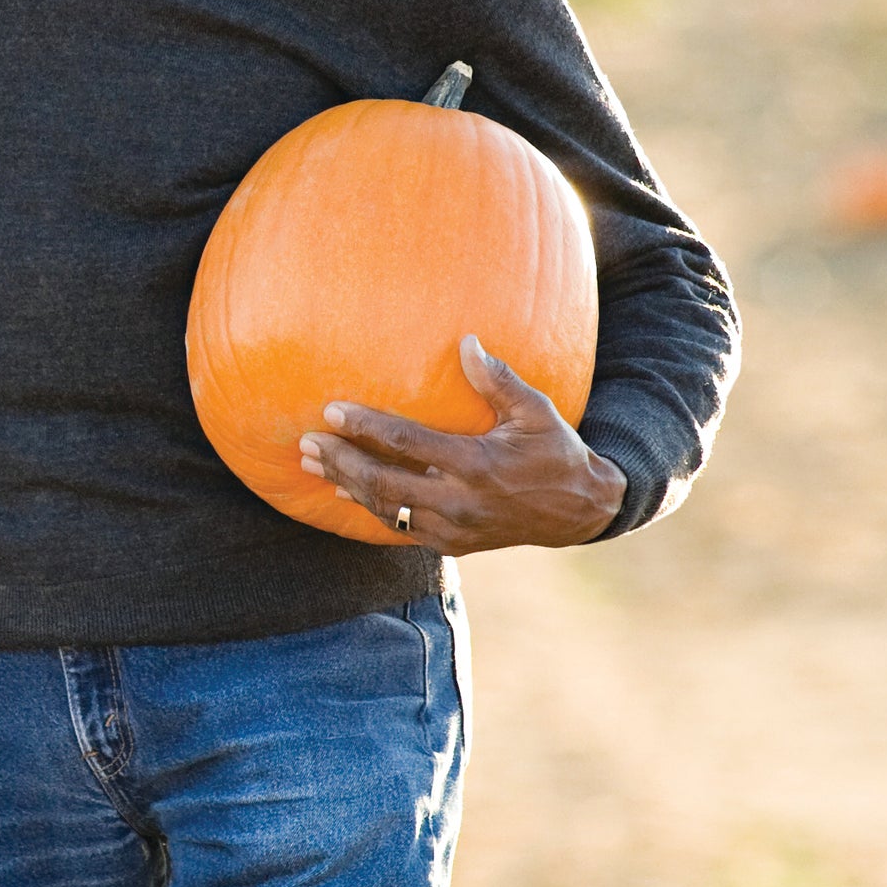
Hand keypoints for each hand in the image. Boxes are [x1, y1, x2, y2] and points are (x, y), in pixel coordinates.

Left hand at [298, 336, 624, 554]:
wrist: (580, 512)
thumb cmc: (556, 451)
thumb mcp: (536, 411)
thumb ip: (499, 380)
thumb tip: (467, 342)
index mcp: (477, 465)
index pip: (407, 443)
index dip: (365, 427)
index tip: (331, 411)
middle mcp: (459, 502)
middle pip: (383, 484)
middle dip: (341, 462)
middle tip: (306, 442)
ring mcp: (454, 529)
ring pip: (385, 510)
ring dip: (346, 486)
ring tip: (312, 464)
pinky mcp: (452, 544)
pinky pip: (399, 529)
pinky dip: (369, 509)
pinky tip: (343, 492)